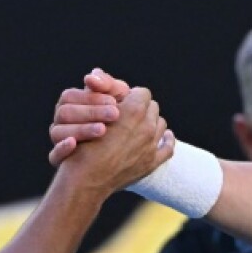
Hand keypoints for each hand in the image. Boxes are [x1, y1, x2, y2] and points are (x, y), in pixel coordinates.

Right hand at [48, 69, 131, 165]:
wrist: (123, 153)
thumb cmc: (119, 119)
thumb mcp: (118, 99)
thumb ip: (108, 85)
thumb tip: (92, 75)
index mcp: (69, 104)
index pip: (70, 96)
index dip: (91, 98)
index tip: (115, 101)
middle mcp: (60, 121)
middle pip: (65, 113)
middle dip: (91, 112)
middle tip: (115, 115)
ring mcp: (59, 141)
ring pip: (58, 133)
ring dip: (81, 129)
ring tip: (103, 130)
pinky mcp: (63, 162)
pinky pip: (54, 156)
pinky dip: (62, 149)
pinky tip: (74, 144)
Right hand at [53, 87, 174, 195]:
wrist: (85, 179)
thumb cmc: (83, 144)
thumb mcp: (90, 111)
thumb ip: (101, 91)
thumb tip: (98, 73)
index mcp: (133, 110)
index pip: (142, 92)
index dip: (131, 96)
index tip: (122, 102)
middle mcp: (147, 126)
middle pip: (152, 107)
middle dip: (142, 108)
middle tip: (129, 114)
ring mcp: (151, 145)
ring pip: (161, 125)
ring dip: (151, 123)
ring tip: (139, 126)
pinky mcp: (152, 162)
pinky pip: (168, 147)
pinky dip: (167, 140)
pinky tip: (165, 137)